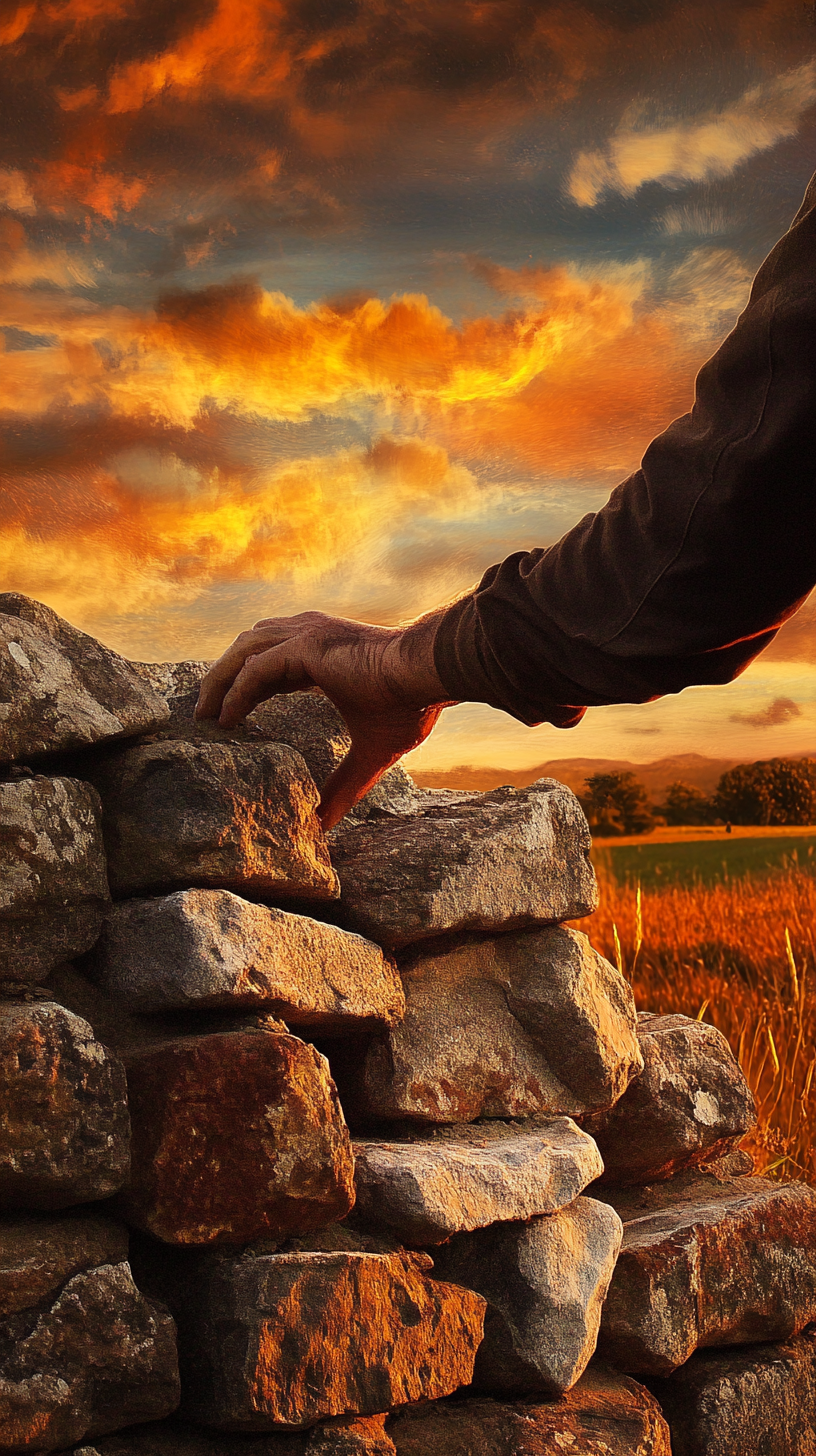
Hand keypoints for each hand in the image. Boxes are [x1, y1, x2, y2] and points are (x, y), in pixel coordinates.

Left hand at [195, 611, 454, 829]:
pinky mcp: (305, 647)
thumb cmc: (410, 706)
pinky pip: (256, 670)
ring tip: (204, 715)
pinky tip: (226, 718)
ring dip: (219, 681)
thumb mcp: (372, 751)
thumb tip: (325, 824)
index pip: (272, 659)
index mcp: (325, 650)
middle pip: (249, 647)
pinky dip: (236, 692)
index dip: (248, 685)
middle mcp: (311, 634)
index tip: (230, 715)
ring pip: (244, 652)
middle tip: (204, 713)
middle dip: (224, 677)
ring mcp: (306, 635)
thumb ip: (345, 784)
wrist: (429, 675)